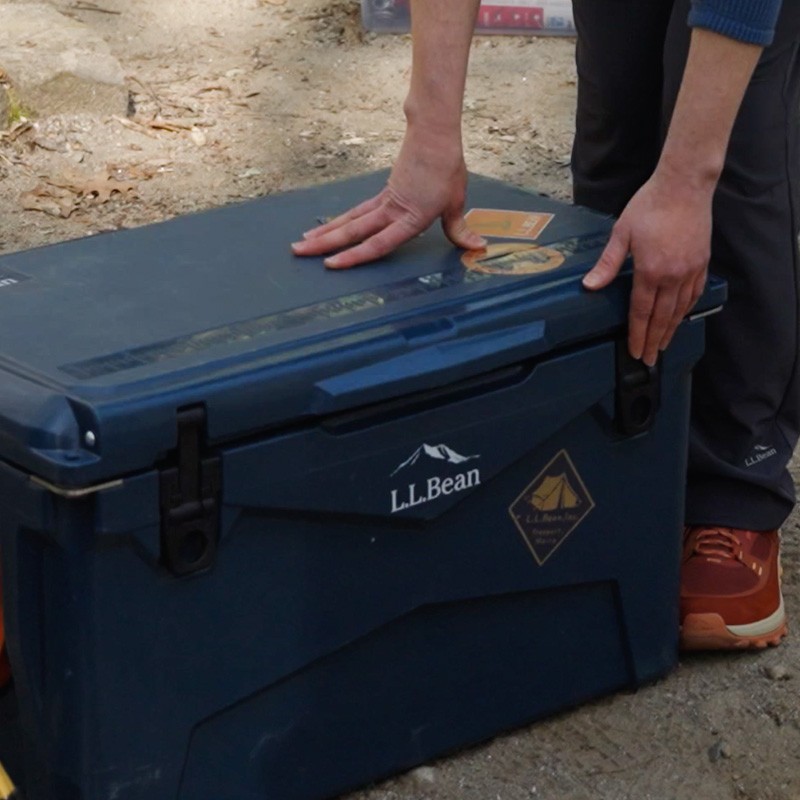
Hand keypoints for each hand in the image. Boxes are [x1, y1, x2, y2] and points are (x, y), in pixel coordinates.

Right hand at [291, 127, 485, 268]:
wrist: (434, 134)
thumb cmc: (447, 168)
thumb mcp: (456, 202)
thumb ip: (460, 229)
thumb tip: (478, 247)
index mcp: (411, 217)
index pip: (379, 243)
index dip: (355, 256)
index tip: (332, 264)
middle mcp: (392, 211)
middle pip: (353, 230)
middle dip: (325, 244)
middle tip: (298, 252)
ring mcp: (385, 202)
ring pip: (349, 221)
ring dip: (325, 233)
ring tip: (302, 243)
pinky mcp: (384, 194)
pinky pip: (357, 212)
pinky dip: (340, 222)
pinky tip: (326, 229)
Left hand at [582, 169, 710, 365]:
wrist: (684, 185)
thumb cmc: (649, 206)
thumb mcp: (622, 233)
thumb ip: (608, 264)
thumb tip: (590, 286)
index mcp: (650, 271)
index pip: (641, 313)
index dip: (637, 335)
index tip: (635, 351)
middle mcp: (673, 275)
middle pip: (662, 318)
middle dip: (654, 341)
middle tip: (649, 359)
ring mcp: (690, 270)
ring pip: (680, 309)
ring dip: (670, 330)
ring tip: (663, 345)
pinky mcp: (702, 262)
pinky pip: (694, 293)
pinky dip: (687, 309)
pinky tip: (680, 318)